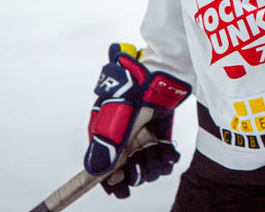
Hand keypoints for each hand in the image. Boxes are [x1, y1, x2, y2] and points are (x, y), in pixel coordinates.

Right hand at [84, 43, 190, 197]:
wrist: (159, 73)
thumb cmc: (132, 90)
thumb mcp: (115, 118)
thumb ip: (106, 145)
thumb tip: (94, 172)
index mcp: (105, 137)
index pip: (103, 169)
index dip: (112, 183)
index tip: (123, 191)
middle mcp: (122, 141)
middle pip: (127, 172)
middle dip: (137, 174)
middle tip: (144, 166)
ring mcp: (141, 138)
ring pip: (146, 167)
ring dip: (153, 168)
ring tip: (159, 157)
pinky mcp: (159, 134)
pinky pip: (162, 157)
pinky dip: (167, 159)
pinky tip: (171, 153)